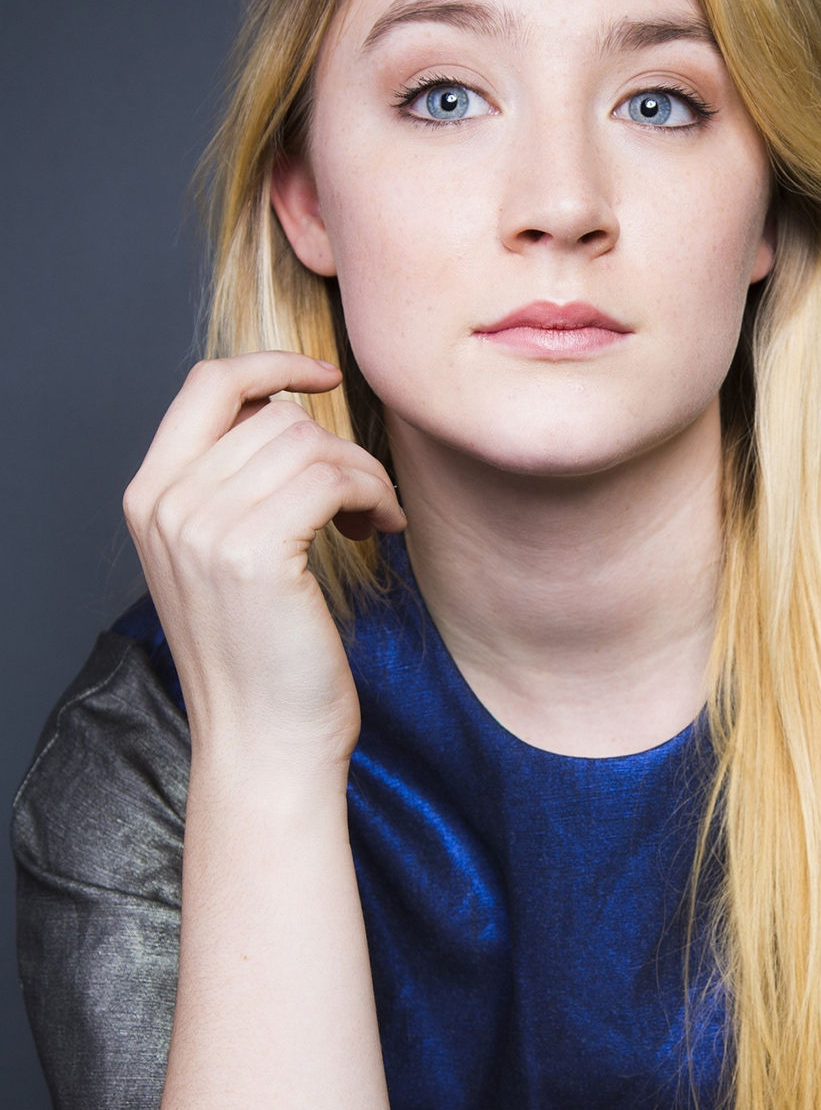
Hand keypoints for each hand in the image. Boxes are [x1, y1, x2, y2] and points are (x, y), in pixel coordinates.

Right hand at [122, 352, 404, 767]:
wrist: (263, 744)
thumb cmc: (263, 661)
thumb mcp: (225, 560)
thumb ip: (235, 488)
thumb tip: (295, 415)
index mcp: (150, 496)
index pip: (207, 384)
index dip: (273, 365)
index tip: (325, 377)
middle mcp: (166, 503)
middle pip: (276, 415)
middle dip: (338, 447)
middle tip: (364, 499)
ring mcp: (203, 526)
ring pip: (311, 441)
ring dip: (363, 473)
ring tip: (373, 518)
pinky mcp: (253, 551)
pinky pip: (334, 477)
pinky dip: (373, 494)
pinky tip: (380, 530)